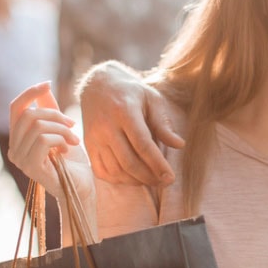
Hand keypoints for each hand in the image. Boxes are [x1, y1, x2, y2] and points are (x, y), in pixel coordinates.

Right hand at [8, 82, 91, 203]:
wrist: (84, 186)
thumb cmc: (74, 161)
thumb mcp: (61, 129)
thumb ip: (51, 110)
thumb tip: (44, 87)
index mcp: (18, 139)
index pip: (15, 108)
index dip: (30, 93)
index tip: (47, 83)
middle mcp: (13, 149)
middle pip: (29, 114)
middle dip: (55, 115)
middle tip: (73, 125)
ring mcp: (19, 159)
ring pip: (38, 126)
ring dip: (62, 129)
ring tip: (73, 139)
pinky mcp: (30, 167)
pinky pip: (44, 139)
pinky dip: (61, 139)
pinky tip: (68, 149)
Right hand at [76, 62, 183, 186]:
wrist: (98, 86)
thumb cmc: (131, 93)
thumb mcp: (151, 99)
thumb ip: (163, 123)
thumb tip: (180, 145)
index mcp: (125, 112)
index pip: (143, 144)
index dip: (157, 164)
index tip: (171, 177)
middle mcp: (106, 127)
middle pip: (128, 161)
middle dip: (149, 177)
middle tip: (164, 182)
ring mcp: (94, 138)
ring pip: (115, 170)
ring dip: (135, 180)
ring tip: (151, 180)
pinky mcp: (88, 146)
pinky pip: (101, 171)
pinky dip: (117, 180)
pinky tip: (132, 177)